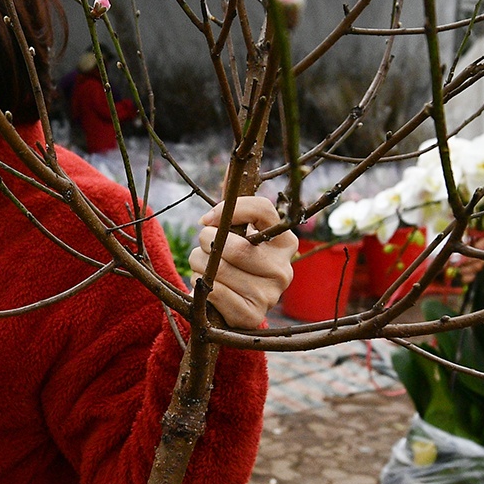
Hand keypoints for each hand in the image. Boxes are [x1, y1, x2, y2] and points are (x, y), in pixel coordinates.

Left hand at [190, 198, 296, 329]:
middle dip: (206, 242)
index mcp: (285, 241)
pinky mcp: (254, 316)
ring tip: (203, 267)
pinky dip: (202, 287)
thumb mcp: (238, 234)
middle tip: (202, 246)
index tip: (206, 219)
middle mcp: (284, 268)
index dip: (230, 209)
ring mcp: (271, 294)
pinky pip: (215, 293)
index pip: (262, 210)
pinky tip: (207, 287)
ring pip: (219, 269)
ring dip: (199, 264)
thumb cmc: (233, 261)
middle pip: (235, 245)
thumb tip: (231, 168)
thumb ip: (234, 208)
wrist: (232, 307)